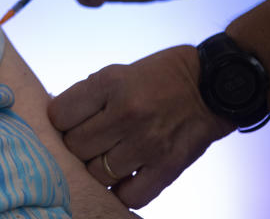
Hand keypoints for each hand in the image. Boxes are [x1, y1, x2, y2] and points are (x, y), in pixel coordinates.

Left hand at [47, 46, 233, 208]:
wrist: (213, 85)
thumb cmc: (158, 77)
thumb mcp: (117, 73)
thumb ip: (86, 97)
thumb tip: (56, 123)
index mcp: (110, 84)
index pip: (60, 115)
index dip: (60, 122)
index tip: (69, 123)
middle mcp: (127, 113)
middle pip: (76, 147)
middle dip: (76, 147)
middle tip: (89, 142)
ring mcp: (148, 143)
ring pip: (98, 173)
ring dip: (97, 169)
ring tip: (106, 157)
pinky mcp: (169, 166)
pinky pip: (131, 195)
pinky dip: (121, 192)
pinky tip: (123, 178)